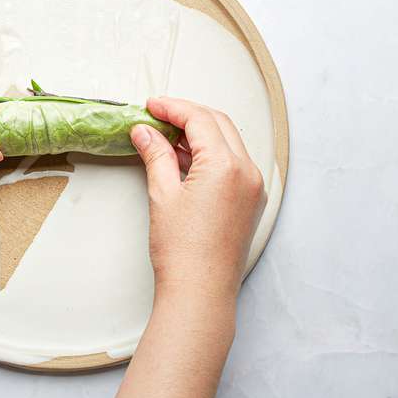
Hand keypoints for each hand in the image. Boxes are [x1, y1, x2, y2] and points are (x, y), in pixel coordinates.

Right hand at [112, 99, 264, 397]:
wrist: (201, 291)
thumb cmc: (181, 247)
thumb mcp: (162, 192)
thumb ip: (156, 154)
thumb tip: (144, 130)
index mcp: (227, 166)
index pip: (200, 119)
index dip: (172, 107)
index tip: (149, 106)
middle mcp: (248, 172)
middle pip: (219, 124)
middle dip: (187, 114)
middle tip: (156, 115)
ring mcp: (254, 187)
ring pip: (228, 141)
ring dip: (199, 132)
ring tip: (165, 135)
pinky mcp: (251, 201)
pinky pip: (233, 162)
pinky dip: (210, 152)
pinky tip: (183, 158)